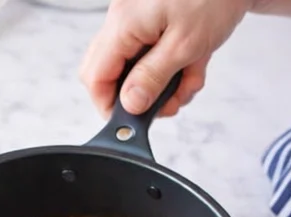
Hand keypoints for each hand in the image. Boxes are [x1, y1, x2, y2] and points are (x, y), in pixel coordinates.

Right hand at [80, 0, 245, 117]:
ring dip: (165, 84)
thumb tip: (130, 104)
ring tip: (191, 78)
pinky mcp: (153, 22)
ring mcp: (138, 20)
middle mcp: (124, 19)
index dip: (110, 106)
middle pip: (110, 72)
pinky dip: (175, 67)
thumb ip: (152, 77)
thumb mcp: (184, 45)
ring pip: (136, 69)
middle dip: (141, 97)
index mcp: (124, 23)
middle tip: (168, 102)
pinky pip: (153, 55)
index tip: (133, 123)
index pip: (95, 76)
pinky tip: (195, 63)